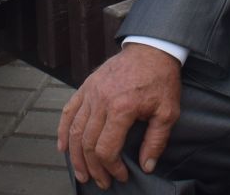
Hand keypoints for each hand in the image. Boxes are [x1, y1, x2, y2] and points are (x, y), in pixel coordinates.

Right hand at [58, 44, 181, 188]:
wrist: (152, 49)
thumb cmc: (161, 80)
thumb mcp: (168, 112)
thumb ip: (156, 141)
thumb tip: (147, 166)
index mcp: (122, 108)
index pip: (106, 148)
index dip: (111, 168)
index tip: (121, 176)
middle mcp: (101, 101)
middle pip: (87, 143)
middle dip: (93, 168)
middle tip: (101, 182)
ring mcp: (91, 92)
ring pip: (74, 130)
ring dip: (75, 157)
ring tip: (81, 174)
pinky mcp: (86, 86)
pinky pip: (69, 110)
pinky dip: (62, 131)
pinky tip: (63, 148)